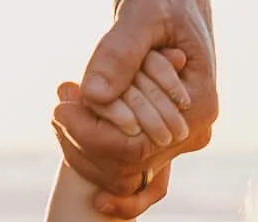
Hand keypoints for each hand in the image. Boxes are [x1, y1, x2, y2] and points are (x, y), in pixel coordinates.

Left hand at [55, 0, 217, 218]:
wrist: (177, 4)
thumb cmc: (166, 0)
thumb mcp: (143, 16)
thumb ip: (120, 53)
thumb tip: (94, 96)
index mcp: (198, 109)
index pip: (137, 147)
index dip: (93, 136)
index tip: (60, 109)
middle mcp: (193, 133)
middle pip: (128, 164)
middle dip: (85, 140)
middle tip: (59, 104)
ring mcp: (180, 139)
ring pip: (124, 169)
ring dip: (85, 147)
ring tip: (64, 106)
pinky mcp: (163, 135)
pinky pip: (128, 163)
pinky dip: (96, 153)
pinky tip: (73, 126)